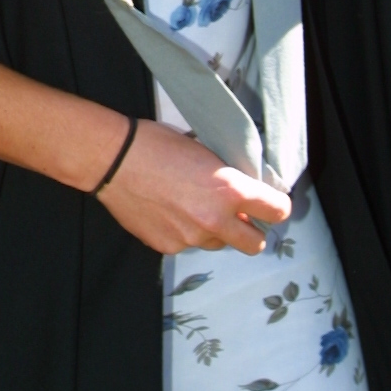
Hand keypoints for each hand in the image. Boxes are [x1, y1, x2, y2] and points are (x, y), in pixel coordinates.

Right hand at [96, 117, 290, 254]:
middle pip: (256, 244)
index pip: (278, 211)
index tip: (271, 203)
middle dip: (251, 230)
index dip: (277, 206)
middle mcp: (216, 220)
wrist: (112, 159)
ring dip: (214, 230)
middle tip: (238, 216)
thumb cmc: (156, 144)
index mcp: (230, 190)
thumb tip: (242, 192)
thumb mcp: (203, 151)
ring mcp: (191, 238)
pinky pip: (187, 245)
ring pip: (218, 243)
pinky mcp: (168, 247)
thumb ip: (227, 178)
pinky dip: (183, 232)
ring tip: (190, 206)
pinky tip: (166, 211)